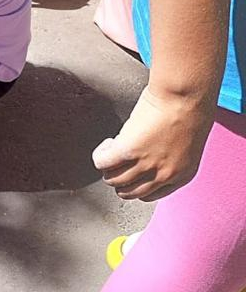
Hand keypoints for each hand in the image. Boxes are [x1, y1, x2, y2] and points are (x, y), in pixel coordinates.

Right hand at [93, 85, 216, 200]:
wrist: (185, 96)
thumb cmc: (191, 111)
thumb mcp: (185, 146)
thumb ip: (168, 158)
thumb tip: (145, 156)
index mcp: (181, 176)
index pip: (148, 195)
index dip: (134, 184)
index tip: (130, 172)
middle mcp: (162, 175)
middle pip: (127, 192)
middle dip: (119, 178)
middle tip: (118, 162)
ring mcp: (144, 165)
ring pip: (112, 180)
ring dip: (109, 166)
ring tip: (113, 148)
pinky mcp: (127, 150)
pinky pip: (102, 162)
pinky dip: (101, 154)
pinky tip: (109, 142)